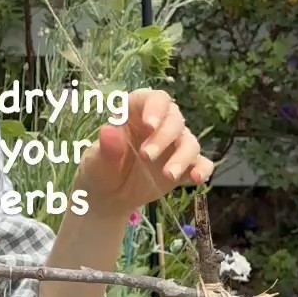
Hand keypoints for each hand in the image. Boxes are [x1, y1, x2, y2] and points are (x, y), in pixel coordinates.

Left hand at [73, 88, 213, 216]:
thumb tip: (109, 130)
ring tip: (169, 175)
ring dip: (182, 157)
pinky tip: (196, 179)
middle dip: (164, 137)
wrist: (109, 198)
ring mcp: (173, 147)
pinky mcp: (184, 167)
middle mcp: (159, 127)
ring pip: (190, 142)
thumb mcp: (96, 162)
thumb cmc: (100, 171)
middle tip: (146, 156)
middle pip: (174, 120)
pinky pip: (201, 164)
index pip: (153, 99)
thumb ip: (106, 148)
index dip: (155, 108)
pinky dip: (202, 169)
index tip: (149, 125)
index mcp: (135, 116)